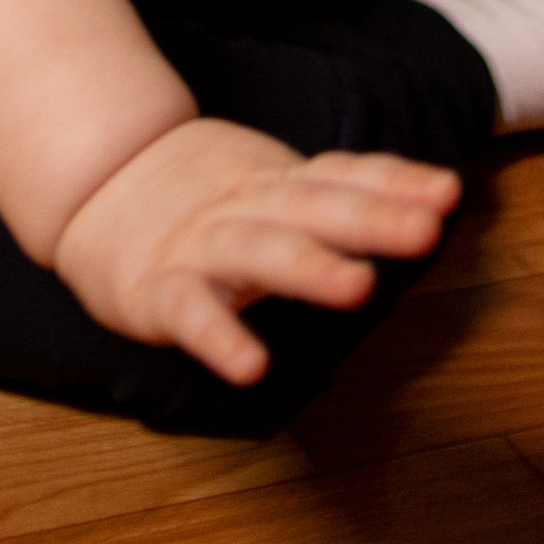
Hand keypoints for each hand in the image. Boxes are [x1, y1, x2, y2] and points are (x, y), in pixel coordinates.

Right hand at [52, 114, 458, 384]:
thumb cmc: (210, 202)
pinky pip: (190, 314)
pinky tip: (250, 367)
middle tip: (426, 231)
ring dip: (308, 267)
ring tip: (357, 286)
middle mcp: (246, 207)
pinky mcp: (156, 290)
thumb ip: (345, 194)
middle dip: (371, 219)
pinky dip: (219, 338)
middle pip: (314, 208)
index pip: (342, 176)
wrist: (96, 185)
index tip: (447, 192)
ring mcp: (200, 245)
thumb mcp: (277, 188)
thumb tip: (435, 199)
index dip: (394, 183)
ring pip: (258, 251)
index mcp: (279, 184)